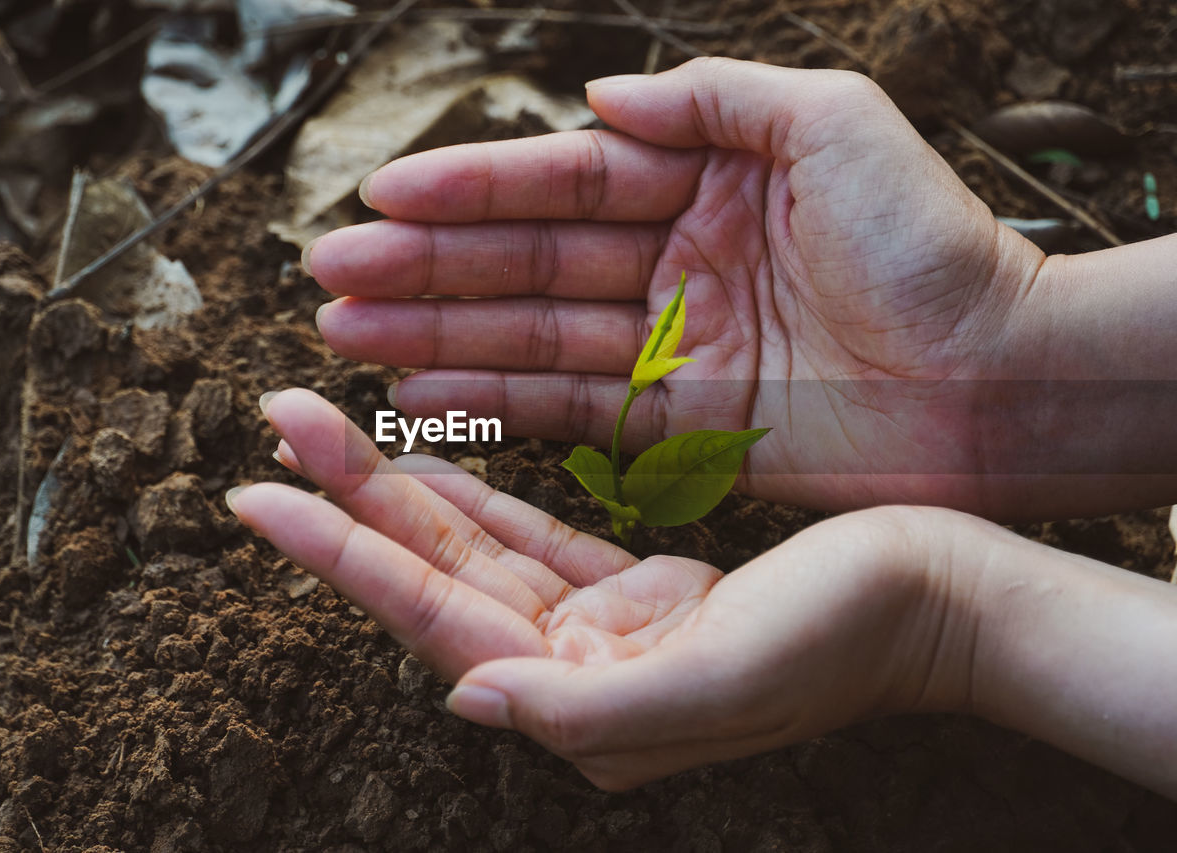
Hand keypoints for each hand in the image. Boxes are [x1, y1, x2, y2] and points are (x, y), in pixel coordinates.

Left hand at [228, 389, 966, 788]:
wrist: (937, 602)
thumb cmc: (849, 638)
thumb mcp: (724, 681)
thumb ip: (590, 713)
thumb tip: (469, 702)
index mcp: (588, 709)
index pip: (438, 621)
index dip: (345, 556)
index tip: (264, 495)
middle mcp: (576, 678)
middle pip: (436, 579)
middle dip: (351, 503)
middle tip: (280, 424)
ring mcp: (599, 635)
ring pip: (472, 552)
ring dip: (397, 491)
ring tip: (326, 429)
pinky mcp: (631, 595)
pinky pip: (527, 541)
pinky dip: (473, 499)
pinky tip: (424, 462)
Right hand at [303, 58, 1046, 514]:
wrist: (998, 378)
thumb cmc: (932, 244)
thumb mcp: (832, 124)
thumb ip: (710, 99)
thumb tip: (597, 98)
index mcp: (701, 182)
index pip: (563, 181)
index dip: (471, 187)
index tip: (382, 196)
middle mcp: (674, 260)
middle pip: (526, 259)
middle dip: (426, 267)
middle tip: (329, 274)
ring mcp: (671, 344)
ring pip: (530, 334)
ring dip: (438, 334)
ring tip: (345, 334)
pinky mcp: (680, 421)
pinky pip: (568, 406)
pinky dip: (495, 399)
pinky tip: (424, 390)